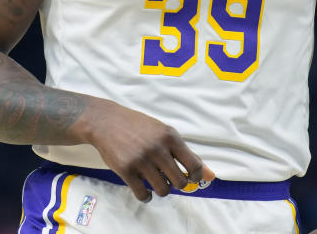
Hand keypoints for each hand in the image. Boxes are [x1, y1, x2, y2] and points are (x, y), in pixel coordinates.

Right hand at [79, 98, 215, 201]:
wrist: (106, 121)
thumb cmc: (138, 126)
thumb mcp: (164, 133)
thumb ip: (187, 154)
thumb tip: (210, 176)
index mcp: (170, 136)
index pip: (193, 165)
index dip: (195, 176)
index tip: (190, 177)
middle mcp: (157, 148)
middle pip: (180, 182)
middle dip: (177, 184)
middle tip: (169, 178)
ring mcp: (141, 160)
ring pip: (163, 190)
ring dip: (161, 190)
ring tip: (155, 181)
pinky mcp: (126, 170)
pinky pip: (143, 194)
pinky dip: (146, 196)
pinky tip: (143, 187)